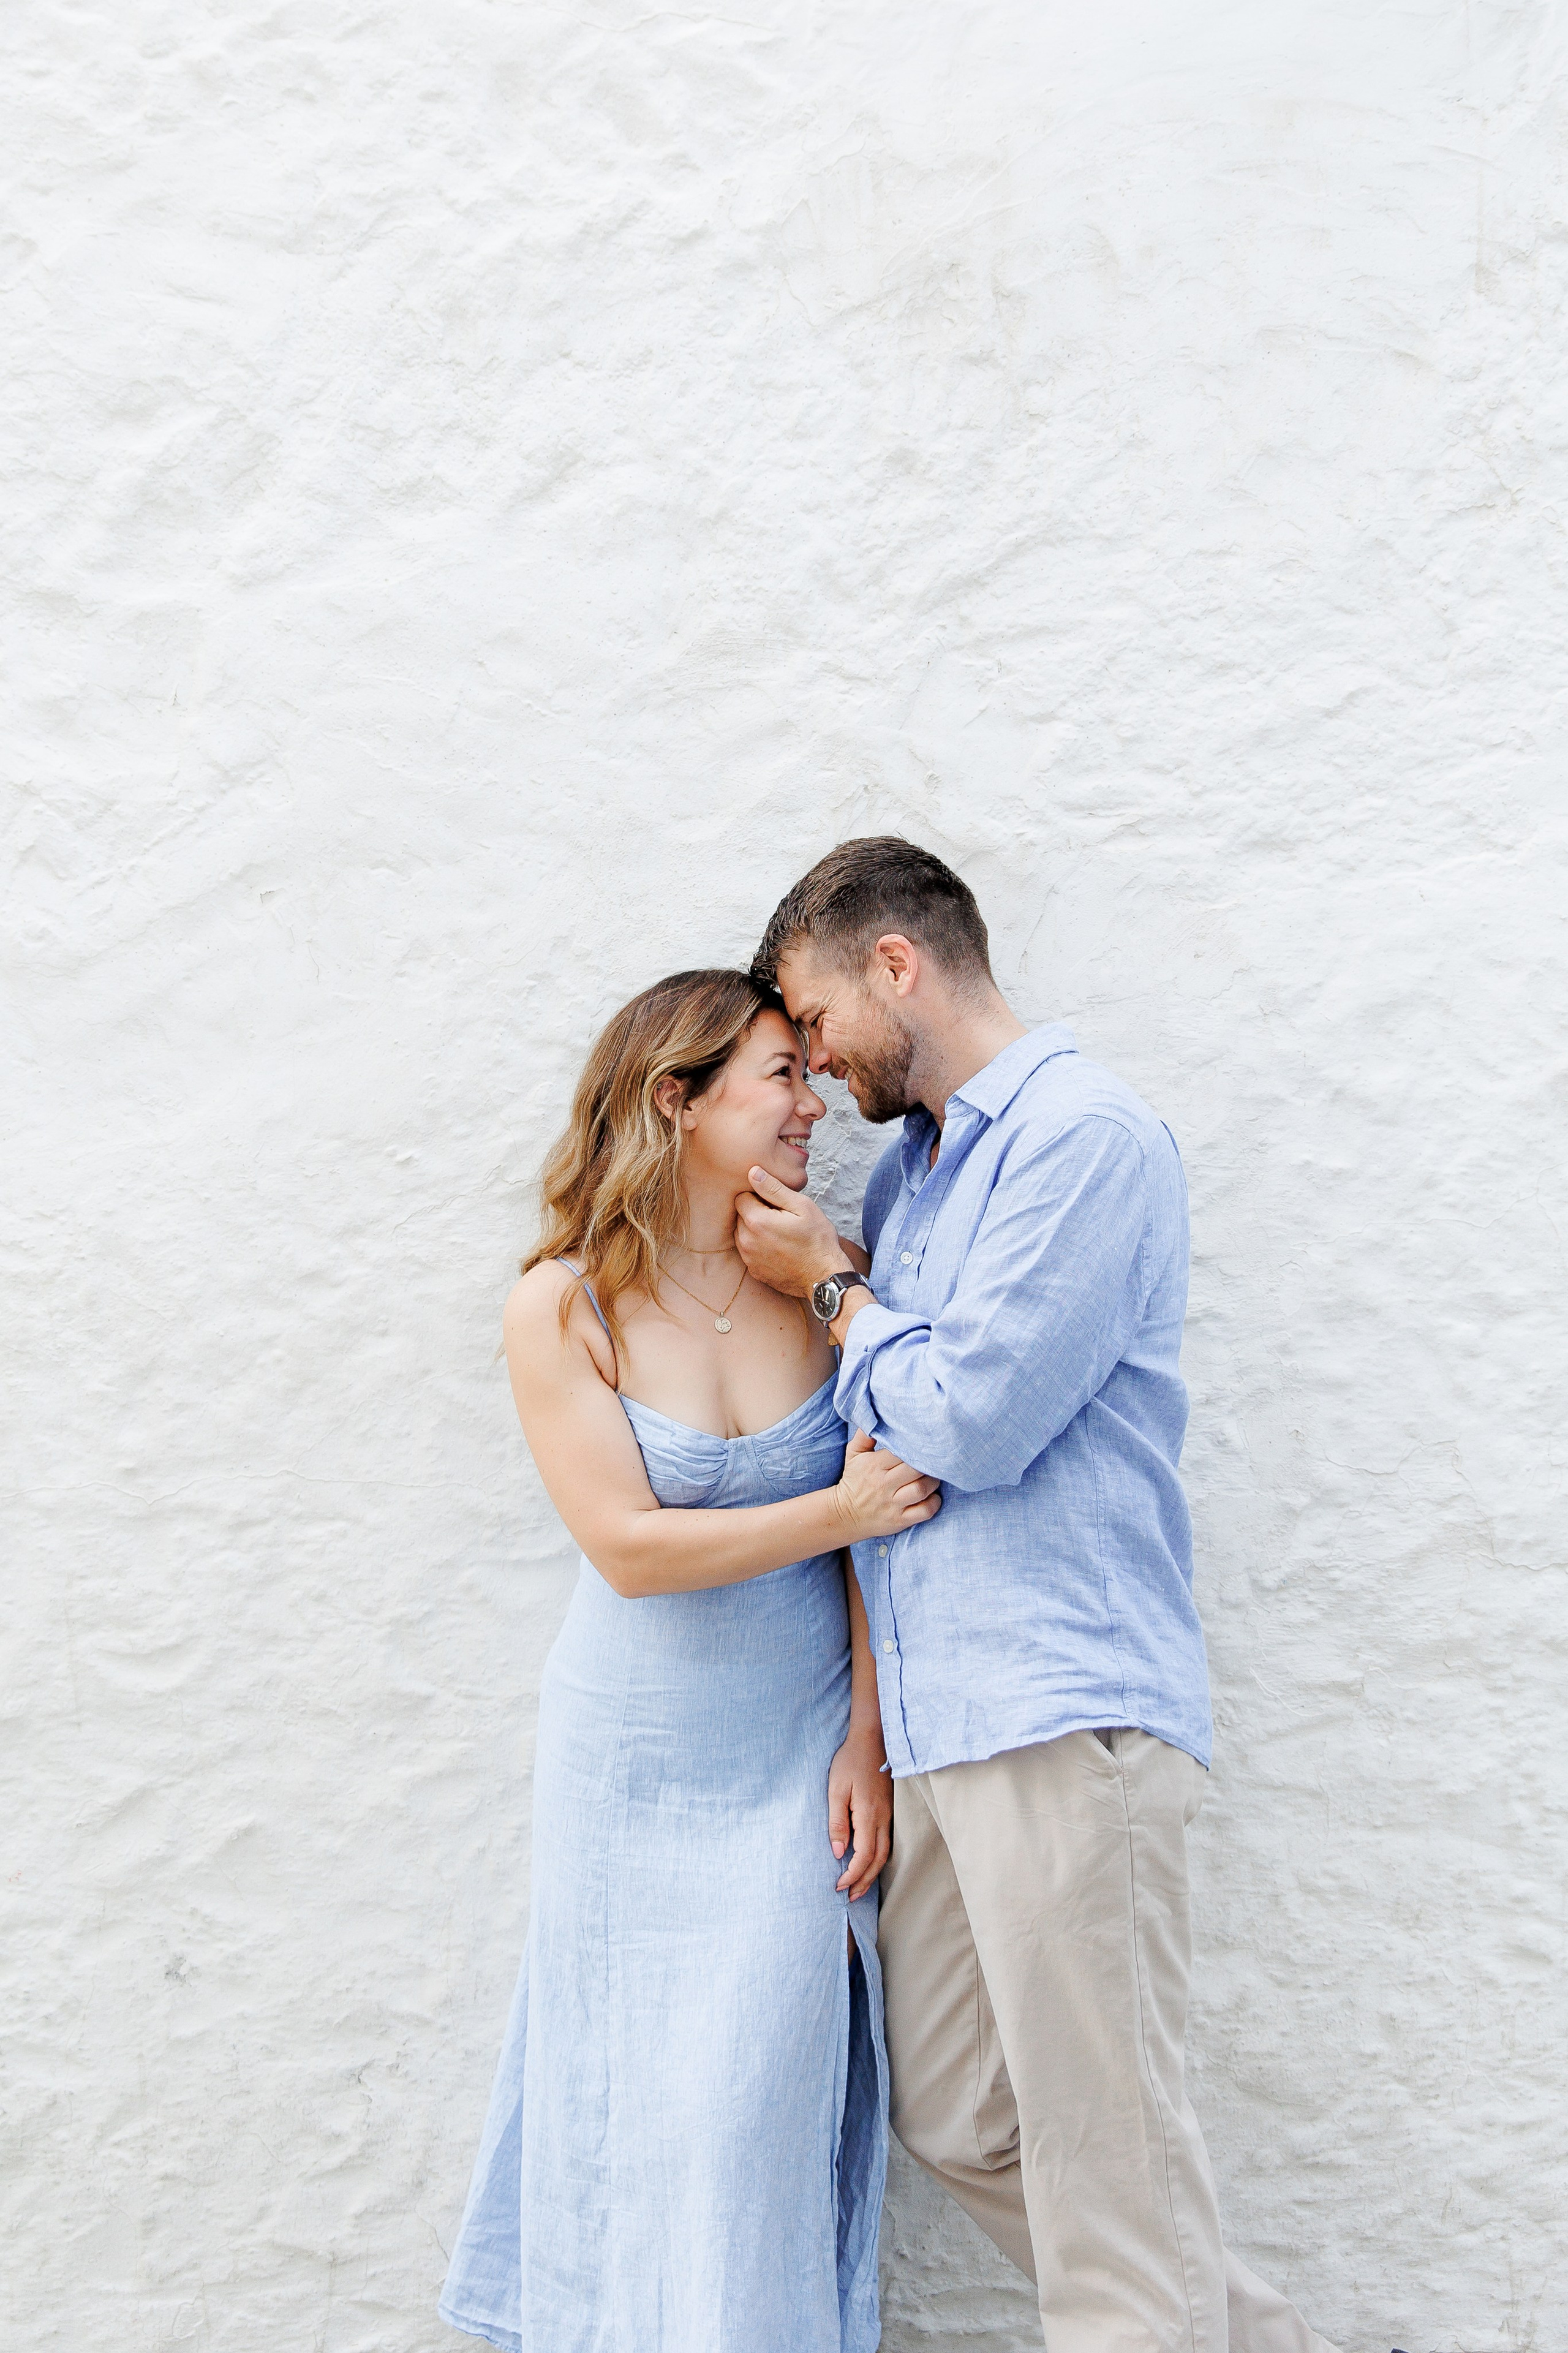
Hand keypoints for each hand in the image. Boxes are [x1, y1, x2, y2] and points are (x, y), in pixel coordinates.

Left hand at [734, 1166, 841, 1297]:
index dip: (758, 1196)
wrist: (824, 1277)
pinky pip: (749, 1251)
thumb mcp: (801, 1206)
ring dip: (755, 1230)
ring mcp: (749, 1259)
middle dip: (755, 1212)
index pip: (741, 1197)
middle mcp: (746, 1241)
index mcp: (756, 1221)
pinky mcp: (754, 1271)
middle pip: (740, 1216)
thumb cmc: (817, 1240)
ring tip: (780, 1233)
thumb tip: (753, 1172)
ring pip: (742, 1234)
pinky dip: (758, 1247)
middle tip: (781, 1218)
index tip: (776, 1203)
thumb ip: (773, 1188)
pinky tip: (778, 1248)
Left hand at [828, 1720, 891, 1898]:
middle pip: (878, 1860)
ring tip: (859, 1887)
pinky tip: (870, 1863)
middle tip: (850, 1897)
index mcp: (868, 1815)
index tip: (838, 1886)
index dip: (852, 1875)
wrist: (873, 1738)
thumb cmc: (851, 1761)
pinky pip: (887, 1841)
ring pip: (885, 1853)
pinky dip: (878, 1859)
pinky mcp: (889, 1810)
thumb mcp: (836, 1789)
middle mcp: (883, 1818)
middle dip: (864, 1881)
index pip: (864, 1856)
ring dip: (872, 1873)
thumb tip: (839, 1853)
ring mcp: (889, 1814)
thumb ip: (837, 1822)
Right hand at [834, 1427, 940, 1541]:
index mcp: (874, 1465)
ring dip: (933, 1482)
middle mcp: (884, 1485)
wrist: (843, 1515)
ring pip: (922, 1489)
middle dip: (929, 1463)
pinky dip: (934, 1503)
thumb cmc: (853, 1481)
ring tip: (934, 1476)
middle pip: (915, 1469)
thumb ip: (864, 1435)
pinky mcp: (900, 1520)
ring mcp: (893, 1504)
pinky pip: (924, 1512)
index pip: (901, 1452)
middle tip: (934, 1460)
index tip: (924, 1443)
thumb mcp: (853, 1454)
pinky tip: (933, 1496)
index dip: (916, 1447)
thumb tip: (875, 1414)